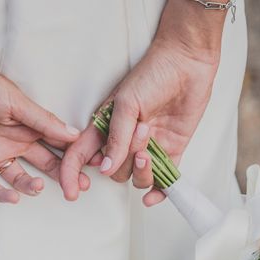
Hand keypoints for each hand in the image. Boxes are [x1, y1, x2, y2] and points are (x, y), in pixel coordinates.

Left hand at [0, 51, 88, 202]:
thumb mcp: (16, 102)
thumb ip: (43, 121)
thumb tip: (74, 135)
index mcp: (29, 127)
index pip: (57, 146)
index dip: (73, 158)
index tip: (88, 169)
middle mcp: (15, 142)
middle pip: (43, 164)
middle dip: (61, 177)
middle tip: (75, 189)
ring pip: (18, 177)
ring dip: (29, 185)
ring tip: (36, 186)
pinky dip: (1, 193)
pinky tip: (13, 197)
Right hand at [59, 37, 219, 205]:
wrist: (187, 63)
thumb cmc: (153, 74)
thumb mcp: (126, 103)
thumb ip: (116, 137)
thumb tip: (105, 168)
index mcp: (105, 127)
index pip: (81, 155)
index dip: (73, 174)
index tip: (72, 191)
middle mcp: (124, 141)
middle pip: (114, 171)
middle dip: (124, 160)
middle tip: (140, 131)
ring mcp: (148, 148)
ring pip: (136, 178)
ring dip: (142, 170)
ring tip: (150, 144)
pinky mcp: (170, 152)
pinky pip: (163, 181)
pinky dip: (158, 192)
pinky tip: (154, 196)